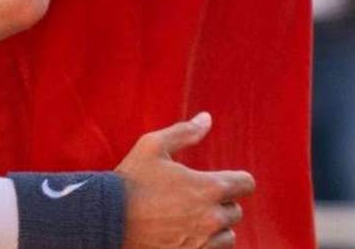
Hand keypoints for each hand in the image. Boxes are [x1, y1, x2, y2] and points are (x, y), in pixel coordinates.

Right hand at [115, 113, 255, 248]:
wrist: (108, 220)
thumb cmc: (131, 180)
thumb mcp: (153, 146)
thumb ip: (184, 132)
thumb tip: (207, 118)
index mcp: (209, 187)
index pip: (246, 184)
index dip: (238, 180)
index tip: (225, 180)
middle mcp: (212, 217)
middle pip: (236, 211)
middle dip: (221, 203)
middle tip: (198, 198)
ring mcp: (203, 242)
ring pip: (227, 235)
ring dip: (216, 227)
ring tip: (194, 219)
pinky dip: (206, 243)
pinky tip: (188, 234)